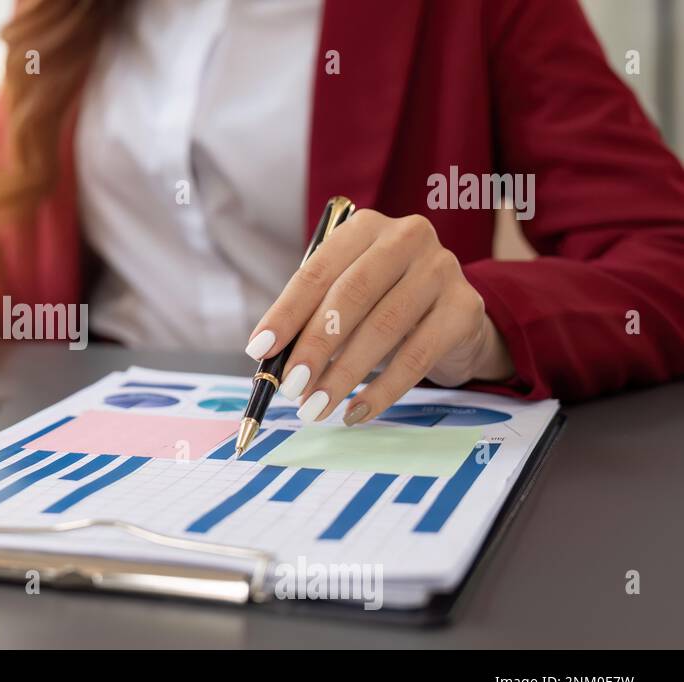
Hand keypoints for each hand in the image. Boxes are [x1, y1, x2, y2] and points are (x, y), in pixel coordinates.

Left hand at [244, 209, 513, 425]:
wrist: (453, 317)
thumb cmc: (383, 304)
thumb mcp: (345, 302)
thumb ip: (311, 319)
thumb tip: (271, 360)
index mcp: (364, 228)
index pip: (317, 271)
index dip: (286, 313)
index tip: (259, 351)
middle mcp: (406, 237)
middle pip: (351, 295)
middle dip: (315, 346)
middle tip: (290, 387)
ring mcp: (441, 268)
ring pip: (384, 327)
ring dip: (343, 375)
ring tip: (316, 407)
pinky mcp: (465, 307)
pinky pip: (418, 355)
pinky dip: (383, 390)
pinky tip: (356, 412)